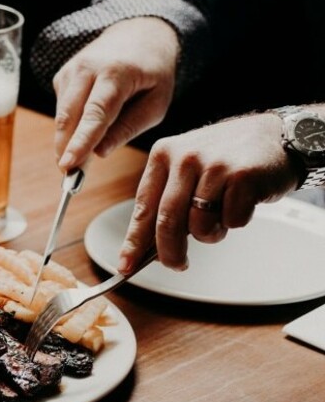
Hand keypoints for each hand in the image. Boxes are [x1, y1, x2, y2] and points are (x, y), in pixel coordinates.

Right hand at [52, 17, 178, 170]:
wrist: (138, 33)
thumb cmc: (152, 72)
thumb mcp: (156, 103)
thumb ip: (129, 128)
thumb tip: (98, 153)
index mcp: (116, 73)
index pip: (95, 113)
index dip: (80, 142)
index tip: (68, 165)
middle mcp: (87, 68)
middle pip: (68, 116)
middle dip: (65, 148)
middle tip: (69, 177)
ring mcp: (70, 70)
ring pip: (61, 116)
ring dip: (68, 139)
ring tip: (80, 157)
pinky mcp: (62, 76)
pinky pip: (62, 109)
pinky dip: (72, 124)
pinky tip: (88, 120)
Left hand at [117, 113, 297, 272]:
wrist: (276, 135)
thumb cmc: (226, 158)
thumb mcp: (186, 167)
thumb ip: (167, 199)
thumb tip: (147, 246)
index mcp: (163, 155)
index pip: (143, 207)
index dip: (134, 241)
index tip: (126, 265)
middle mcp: (185, 158)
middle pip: (167, 221)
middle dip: (170, 252)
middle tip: (176, 265)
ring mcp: (214, 166)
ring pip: (199, 225)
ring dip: (210, 234)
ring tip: (220, 216)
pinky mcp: (242, 177)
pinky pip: (232, 221)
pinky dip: (236, 221)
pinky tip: (242, 202)